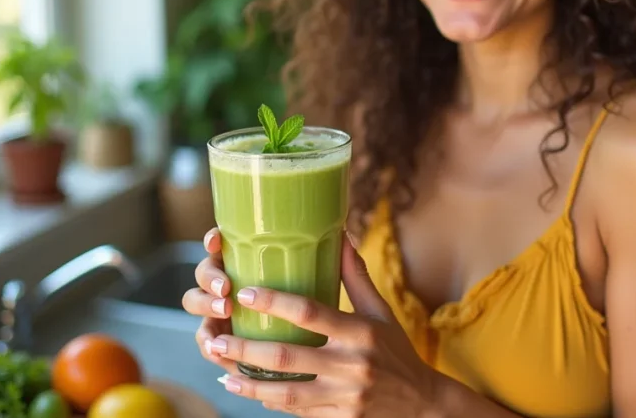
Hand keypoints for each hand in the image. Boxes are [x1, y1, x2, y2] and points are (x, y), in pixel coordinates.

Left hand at [185, 229, 440, 416]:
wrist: (421, 404)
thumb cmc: (396, 351)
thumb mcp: (381, 312)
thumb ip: (356, 277)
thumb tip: (341, 236)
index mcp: (361, 332)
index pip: (310, 312)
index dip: (274, 302)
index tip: (245, 293)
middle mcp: (352, 364)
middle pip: (287, 356)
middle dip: (245, 349)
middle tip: (214, 339)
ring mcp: (345, 396)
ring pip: (285, 391)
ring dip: (248, 382)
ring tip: (221, 369)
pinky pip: (296, 411)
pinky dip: (268, 401)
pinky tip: (247, 391)